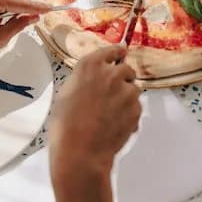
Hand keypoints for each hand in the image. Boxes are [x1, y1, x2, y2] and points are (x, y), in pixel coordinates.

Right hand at [49, 46, 141, 179]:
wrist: (80, 151)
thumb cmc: (65, 125)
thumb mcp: (66, 93)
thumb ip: (84, 79)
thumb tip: (93, 80)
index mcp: (90, 65)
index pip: (112, 50)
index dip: (117, 53)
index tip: (121, 54)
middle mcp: (111, 73)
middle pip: (126, 69)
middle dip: (122, 79)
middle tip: (112, 93)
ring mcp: (126, 91)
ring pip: (133, 89)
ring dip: (126, 98)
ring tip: (110, 114)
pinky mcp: (136, 108)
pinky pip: (136, 107)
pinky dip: (129, 114)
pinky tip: (115, 125)